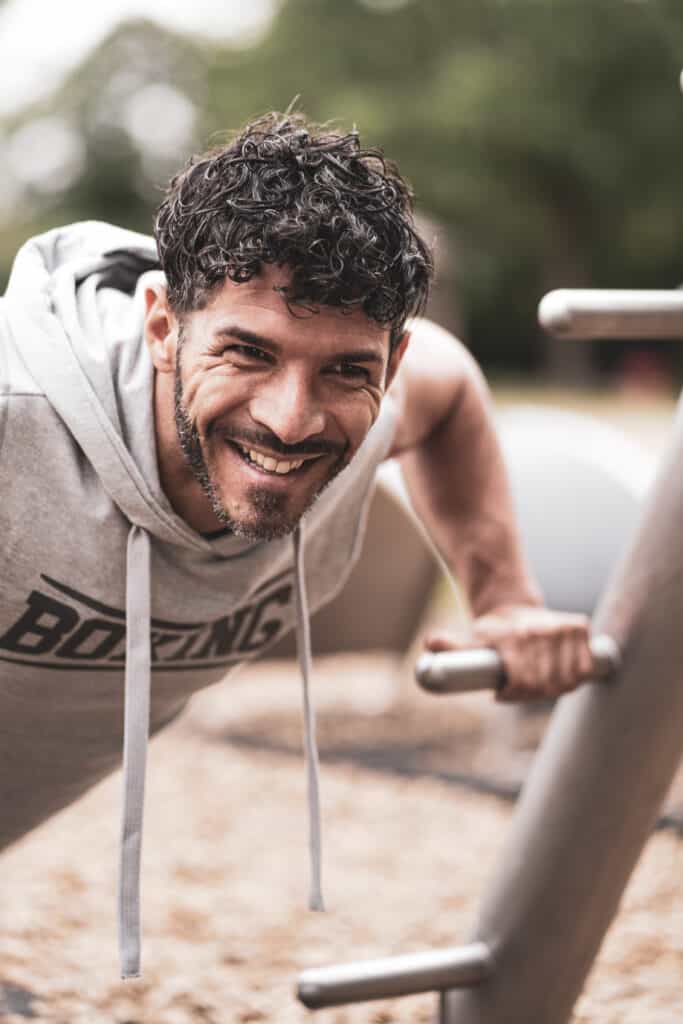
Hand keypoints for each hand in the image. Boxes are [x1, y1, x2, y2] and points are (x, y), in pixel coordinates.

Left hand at [424, 604, 593, 701]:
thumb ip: (452, 647)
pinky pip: (584, 668)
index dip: (513, 695)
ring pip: (567, 679)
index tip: (501, 695)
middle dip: (530, 694)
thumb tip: (430, 643)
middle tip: (517, 690)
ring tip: (536, 683)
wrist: (510, 604)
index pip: (523, 682)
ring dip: (554, 688)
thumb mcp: (469, 640)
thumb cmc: (489, 630)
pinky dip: (575, 676)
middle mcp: (542, 631)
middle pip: (545, 685)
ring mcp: (563, 629)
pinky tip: (559, 674)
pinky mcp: (579, 628)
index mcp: (516, 637)